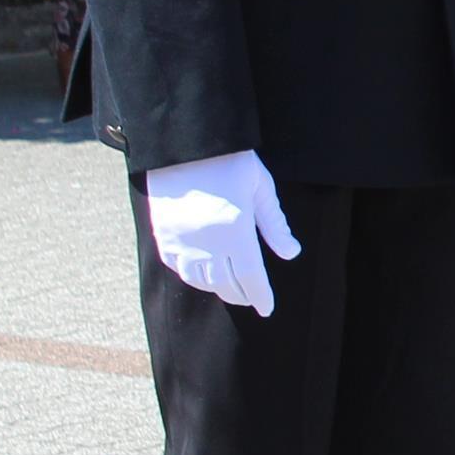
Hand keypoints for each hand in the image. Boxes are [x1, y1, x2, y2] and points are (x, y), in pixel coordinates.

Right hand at [143, 149, 299, 316]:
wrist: (185, 145)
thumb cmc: (231, 162)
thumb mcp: (261, 188)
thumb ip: (275, 224)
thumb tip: (291, 254)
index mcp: (234, 230)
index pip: (250, 276)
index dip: (260, 296)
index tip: (267, 309)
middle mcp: (205, 241)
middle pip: (224, 283)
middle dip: (240, 294)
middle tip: (251, 298)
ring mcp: (180, 240)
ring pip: (199, 279)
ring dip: (217, 289)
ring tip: (230, 289)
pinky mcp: (162, 235)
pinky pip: (177, 267)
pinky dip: (192, 277)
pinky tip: (203, 275)